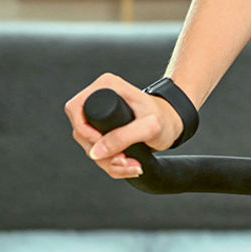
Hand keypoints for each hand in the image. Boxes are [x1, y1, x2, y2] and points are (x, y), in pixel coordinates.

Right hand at [63, 72, 183, 179]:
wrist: (175, 122)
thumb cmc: (166, 118)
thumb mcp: (149, 127)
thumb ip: (123, 137)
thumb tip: (94, 152)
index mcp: (106, 86)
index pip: (76, 108)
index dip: (84, 130)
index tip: (105, 143)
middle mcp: (99, 97)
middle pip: (81, 132)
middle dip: (101, 153)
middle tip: (125, 159)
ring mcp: (100, 116)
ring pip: (90, 146)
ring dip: (108, 162)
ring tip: (132, 164)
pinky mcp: (104, 130)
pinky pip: (98, 152)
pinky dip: (112, 164)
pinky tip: (129, 165)